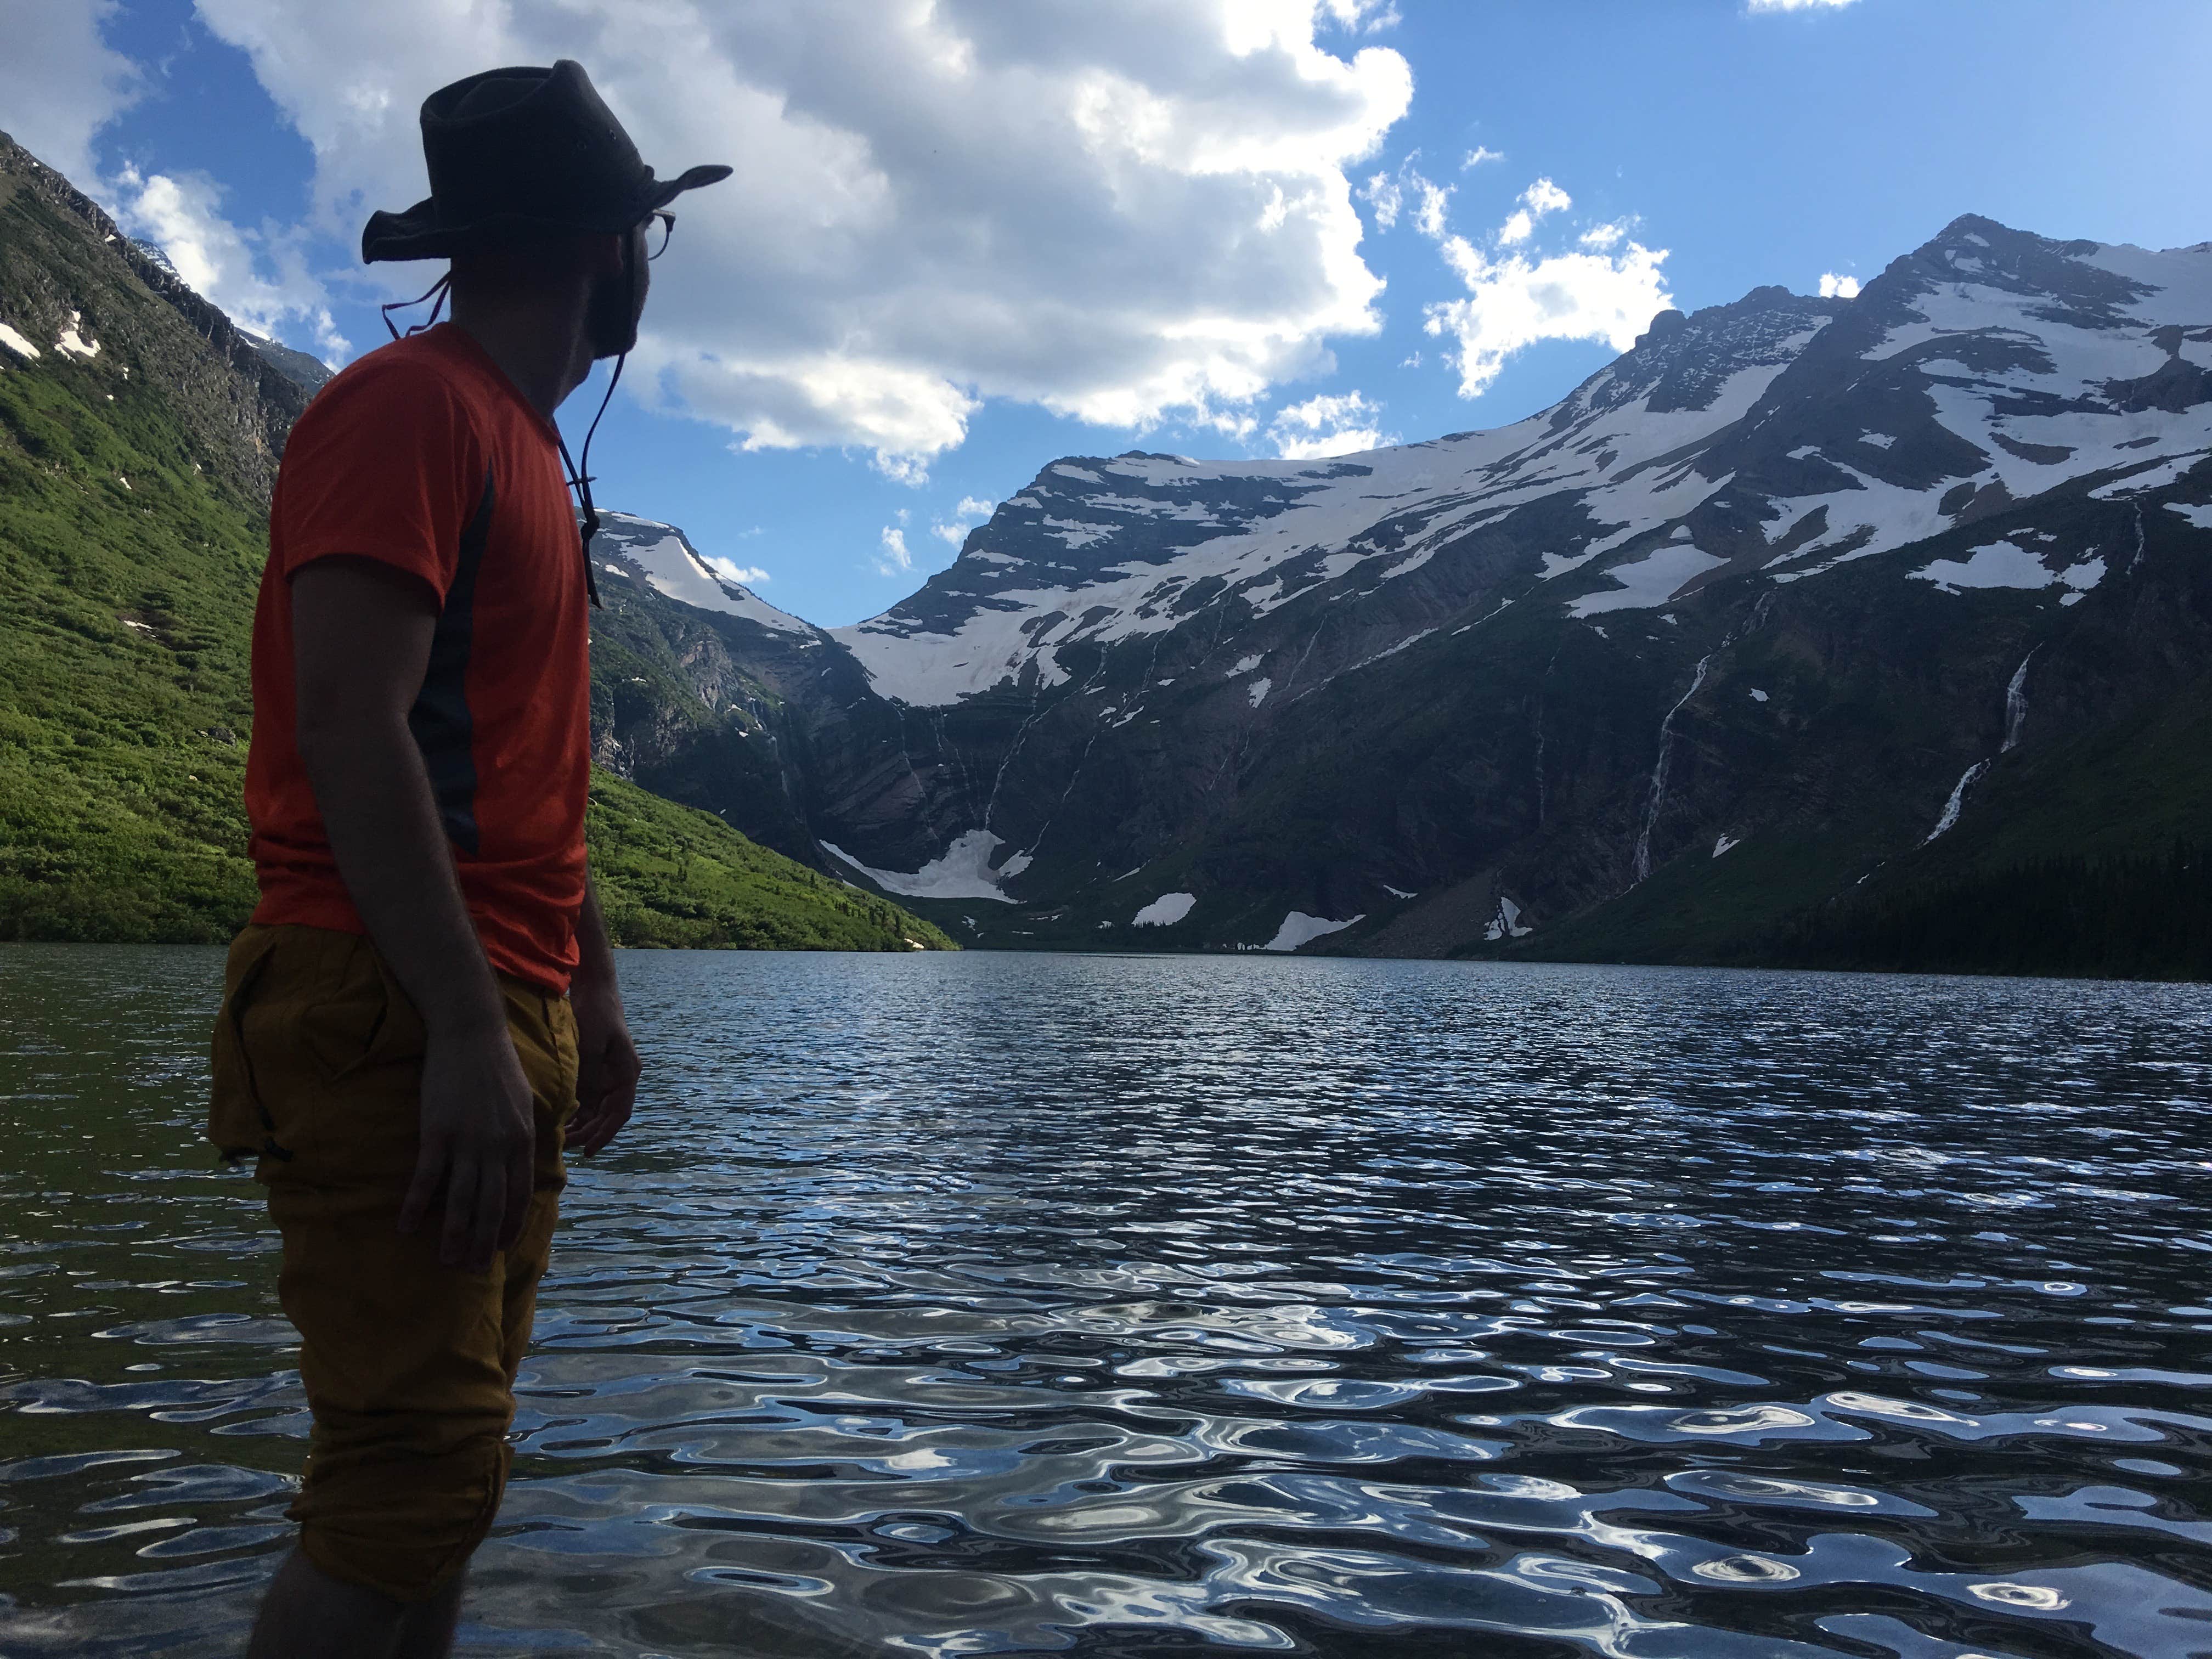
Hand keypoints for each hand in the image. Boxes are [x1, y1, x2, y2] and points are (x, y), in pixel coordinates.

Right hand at [398, 1025, 534, 1271]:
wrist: (470, 1033)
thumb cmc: (497, 1067)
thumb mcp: (523, 1104)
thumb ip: (522, 1137)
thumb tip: (520, 1164)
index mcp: (522, 1141)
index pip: (519, 1196)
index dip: (509, 1225)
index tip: (500, 1249)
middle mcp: (498, 1147)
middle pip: (491, 1206)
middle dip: (482, 1242)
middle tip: (473, 1270)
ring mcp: (468, 1141)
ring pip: (461, 1200)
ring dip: (453, 1235)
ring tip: (445, 1261)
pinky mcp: (437, 1133)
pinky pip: (427, 1178)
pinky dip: (416, 1205)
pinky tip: (406, 1226)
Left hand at [569, 986, 640, 1157]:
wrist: (595, 989)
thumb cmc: (596, 1012)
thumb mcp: (590, 1043)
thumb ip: (588, 1076)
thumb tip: (581, 1108)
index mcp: (626, 1073)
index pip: (619, 1113)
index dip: (605, 1134)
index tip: (589, 1151)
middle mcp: (620, 1079)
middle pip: (607, 1116)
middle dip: (589, 1133)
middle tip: (565, 1146)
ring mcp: (608, 1076)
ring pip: (597, 1111)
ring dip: (581, 1126)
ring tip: (560, 1139)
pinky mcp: (595, 1072)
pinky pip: (588, 1100)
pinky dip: (576, 1113)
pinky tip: (560, 1122)